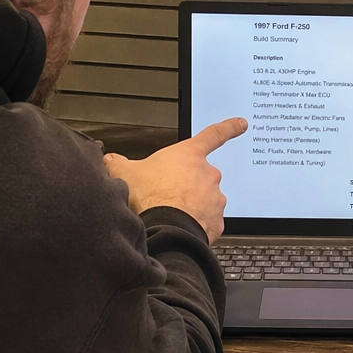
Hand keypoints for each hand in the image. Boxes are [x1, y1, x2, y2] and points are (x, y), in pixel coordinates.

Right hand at [103, 117, 247, 241]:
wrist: (165, 228)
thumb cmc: (149, 197)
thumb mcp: (125, 172)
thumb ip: (118, 162)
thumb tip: (110, 160)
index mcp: (190, 155)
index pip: (214, 135)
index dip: (229, 127)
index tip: (241, 124)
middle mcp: (208, 175)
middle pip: (202, 176)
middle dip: (188, 185)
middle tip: (169, 195)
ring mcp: (215, 198)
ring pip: (206, 200)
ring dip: (193, 205)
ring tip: (171, 213)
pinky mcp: (217, 221)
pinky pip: (208, 221)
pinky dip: (197, 224)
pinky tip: (180, 227)